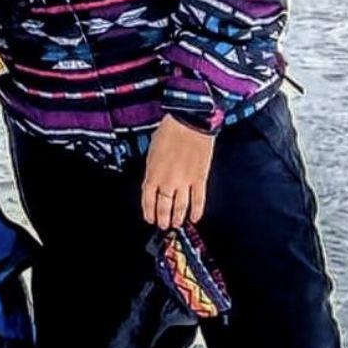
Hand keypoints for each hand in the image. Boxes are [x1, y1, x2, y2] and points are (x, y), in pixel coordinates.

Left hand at [142, 114, 215, 230]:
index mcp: (153, 173)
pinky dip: (197, 211)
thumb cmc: (170, 131)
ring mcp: (185, 182)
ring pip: (180, 207)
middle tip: (164, 225)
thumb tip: (154, 181)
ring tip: (177, 224)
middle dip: (163, 219)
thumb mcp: (153, 150)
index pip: (148, 200)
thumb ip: (153, 169)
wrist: (190, 122)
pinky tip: (195, 217)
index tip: (150, 218)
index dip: (149, 211)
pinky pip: (198, 200)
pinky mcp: (200, 179)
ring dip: (178, 218)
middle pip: (164, 207)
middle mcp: (167, 181)